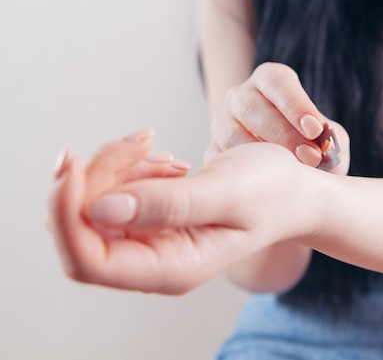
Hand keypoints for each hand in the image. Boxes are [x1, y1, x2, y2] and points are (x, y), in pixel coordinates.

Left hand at [49, 130, 318, 294]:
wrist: (291, 190)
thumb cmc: (271, 193)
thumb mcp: (228, 194)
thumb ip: (169, 205)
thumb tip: (99, 210)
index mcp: (171, 269)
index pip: (87, 259)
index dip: (64, 213)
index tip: (70, 163)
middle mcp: (152, 262)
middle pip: (83, 225)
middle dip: (99, 175)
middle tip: (143, 140)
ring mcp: (149, 241)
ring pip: (94, 203)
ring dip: (119, 165)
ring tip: (166, 153)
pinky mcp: (149, 219)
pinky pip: (114, 191)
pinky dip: (130, 165)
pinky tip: (166, 159)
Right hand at [207, 62, 349, 174]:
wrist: (287, 172)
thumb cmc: (310, 146)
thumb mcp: (326, 139)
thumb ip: (331, 139)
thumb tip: (327, 147)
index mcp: (270, 81)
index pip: (277, 82)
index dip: (295, 104)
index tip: (315, 129)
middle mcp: (241, 97)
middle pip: (251, 107)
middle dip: (283, 133)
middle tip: (311, 157)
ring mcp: (222, 124)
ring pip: (230, 134)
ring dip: (261, 154)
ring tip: (291, 172)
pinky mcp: (212, 153)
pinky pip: (221, 161)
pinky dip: (242, 172)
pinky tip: (266, 184)